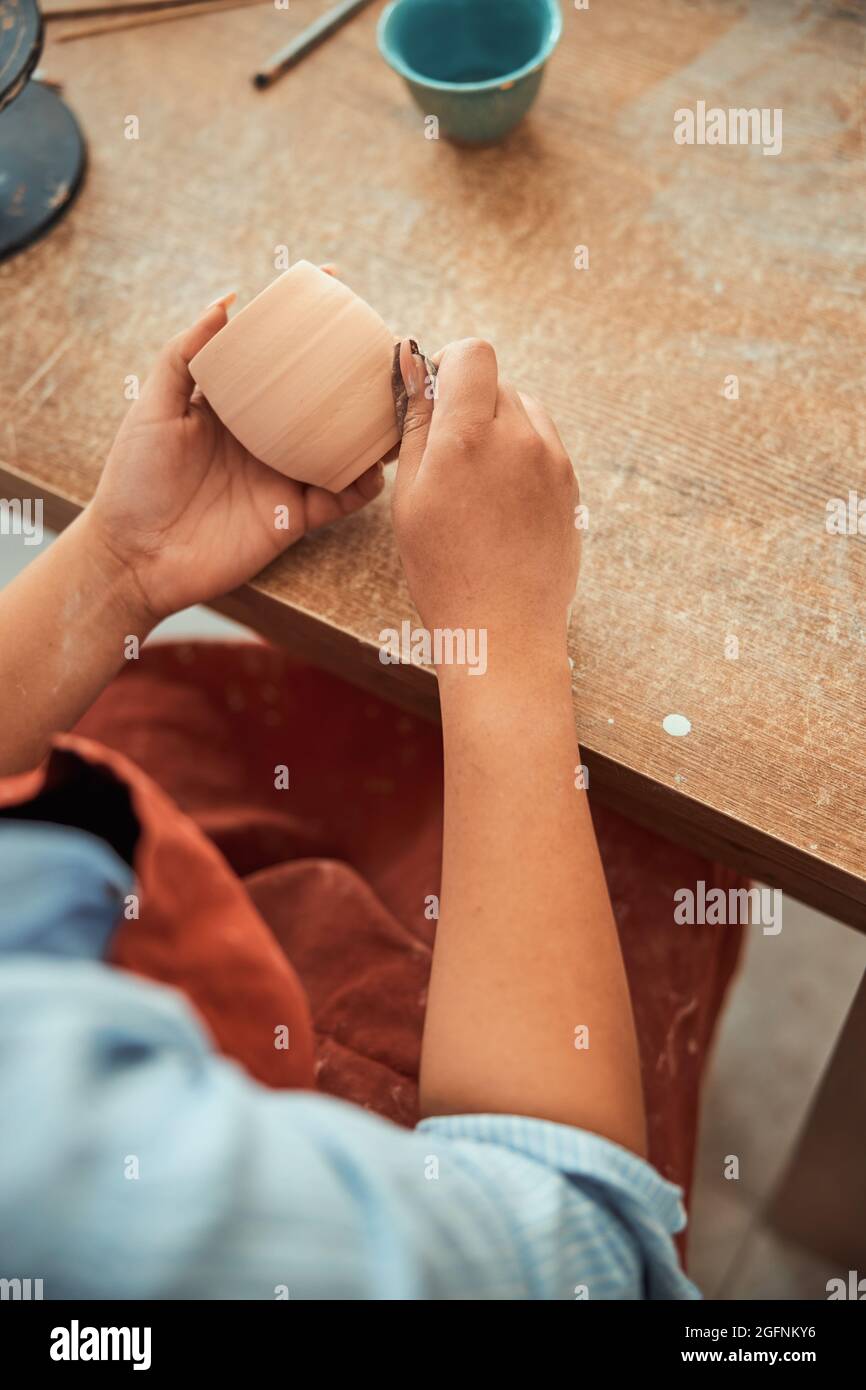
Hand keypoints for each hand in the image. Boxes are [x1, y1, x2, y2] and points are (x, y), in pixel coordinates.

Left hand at [85, 291, 384, 627]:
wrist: (135, 557)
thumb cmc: (134, 480)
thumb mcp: (152, 408)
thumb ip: (185, 354)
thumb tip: (227, 301)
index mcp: (236, 405)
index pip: (279, 355)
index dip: (305, 321)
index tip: (333, 281)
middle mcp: (267, 437)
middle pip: (323, 399)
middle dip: (358, 375)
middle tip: (387, 350)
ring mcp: (283, 477)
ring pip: (342, 447)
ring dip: (374, 430)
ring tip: (398, 410)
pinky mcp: (292, 519)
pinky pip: (339, 499)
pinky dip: (362, 487)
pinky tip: (375, 470)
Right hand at [391, 338, 579, 673]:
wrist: (504, 629)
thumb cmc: (444, 570)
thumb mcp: (410, 496)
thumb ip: (416, 425)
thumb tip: (414, 365)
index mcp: (469, 436)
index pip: (473, 353)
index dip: (450, 365)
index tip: (435, 397)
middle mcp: (520, 438)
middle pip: (497, 382)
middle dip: (470, 403)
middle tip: (449, 455)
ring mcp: (553, 461)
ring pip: (524, 410)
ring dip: (499, 427)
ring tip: (477, 483)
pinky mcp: (571, 485)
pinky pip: (544, 445)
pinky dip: (522, 456)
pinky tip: (501, 502)